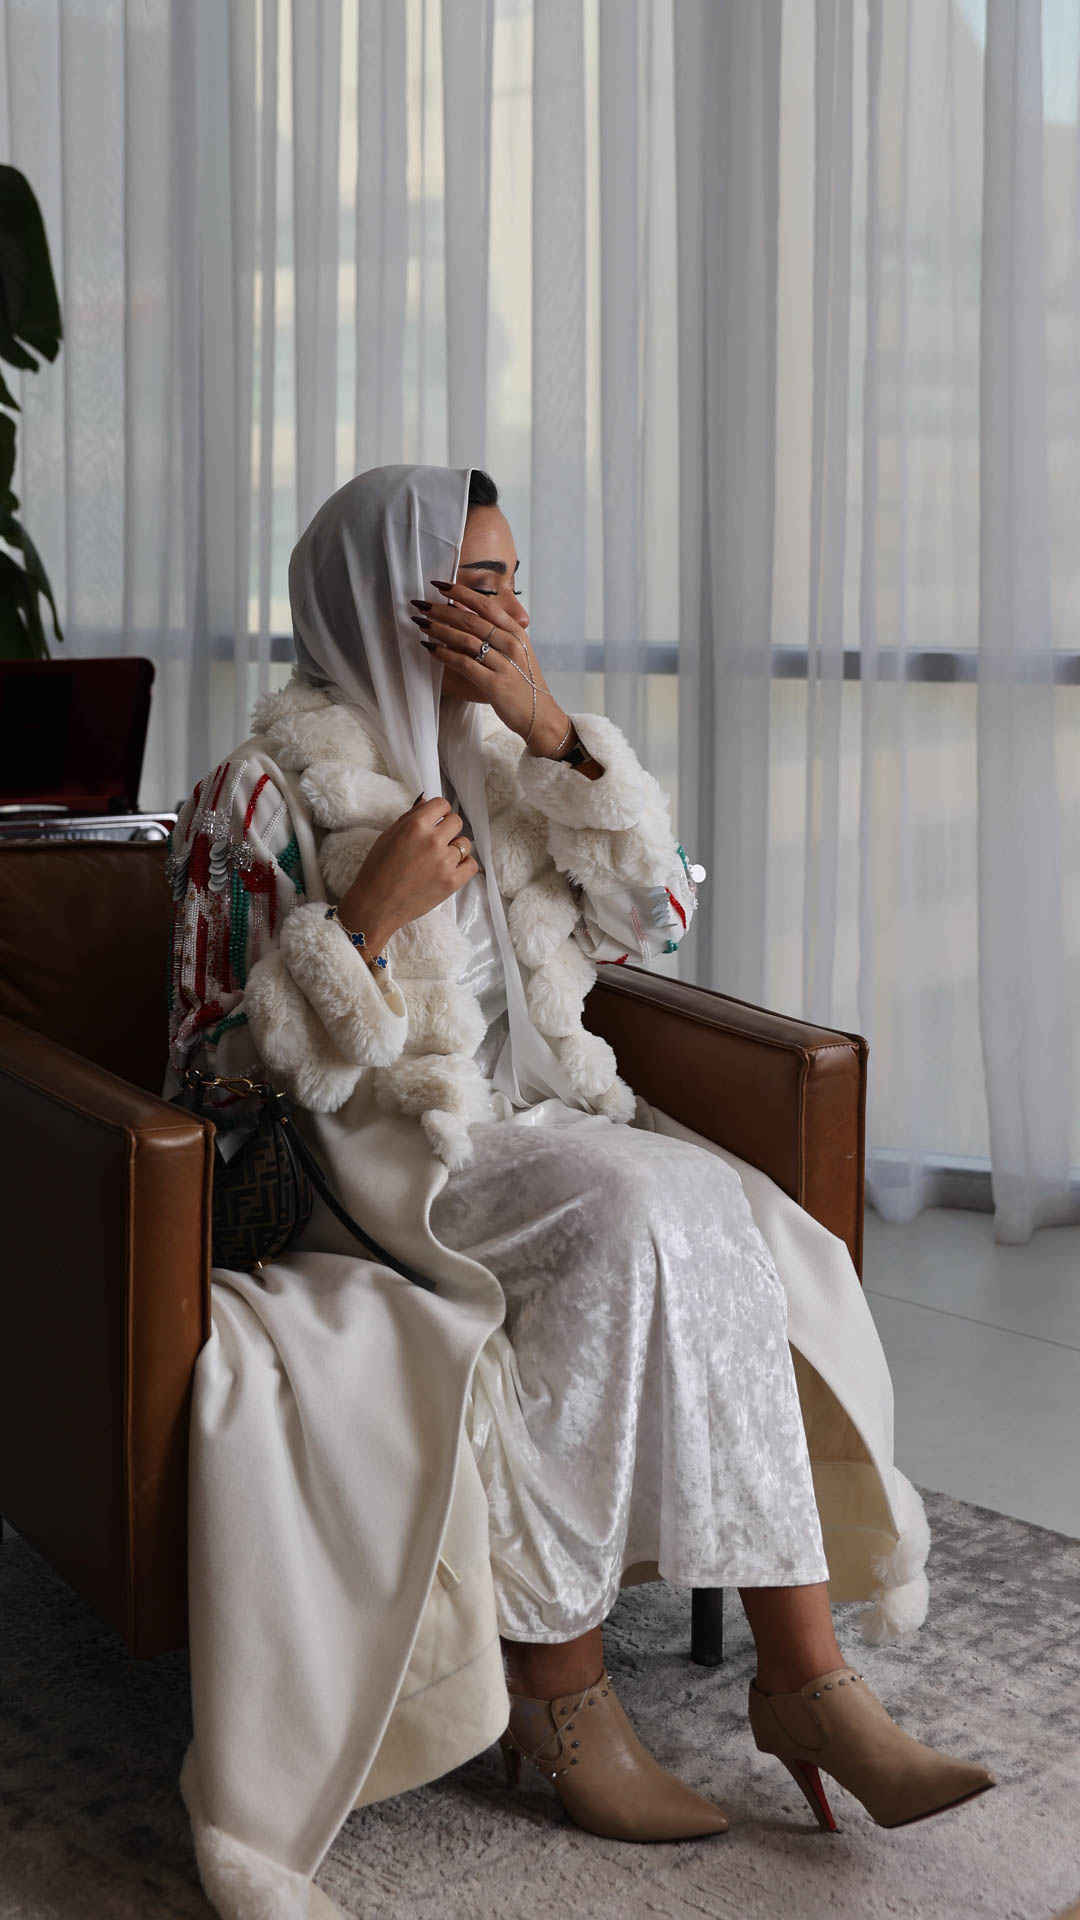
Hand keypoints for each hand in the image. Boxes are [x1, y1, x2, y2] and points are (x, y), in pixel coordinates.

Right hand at [338, 795, 478, 952]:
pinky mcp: (452, 882)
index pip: (442, 804)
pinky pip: (472, 865)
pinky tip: (450, 868)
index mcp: (415, 826)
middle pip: (456, 822)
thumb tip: (426, 801)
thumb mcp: (388, 836)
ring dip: (455, 848)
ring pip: (465, 844)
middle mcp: (433, 841)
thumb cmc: (377, 870)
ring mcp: (445, 862)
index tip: (436, 820)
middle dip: (447, 829)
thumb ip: (410, 817)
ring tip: (439, 858)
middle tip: (436, 841)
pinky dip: (464, 865)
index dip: (439, 812)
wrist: (376, 905)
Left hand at [409, 576, 571, 755]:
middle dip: (442, 609)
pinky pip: (465, 664)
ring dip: (439, 630)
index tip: (439, 584)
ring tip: (421, 624)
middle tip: (420, 604)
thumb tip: (464, 611)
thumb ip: (495, 631)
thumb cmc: (523, 682)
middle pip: (471, 620)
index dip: (460, 592)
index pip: (486, 605)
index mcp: (516, 631)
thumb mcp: (516, 650)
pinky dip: (444, 655)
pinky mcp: (495, 684)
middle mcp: (512, 644)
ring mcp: (504, 664)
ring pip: (465, 640)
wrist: (539, 714)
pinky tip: (430, 648)